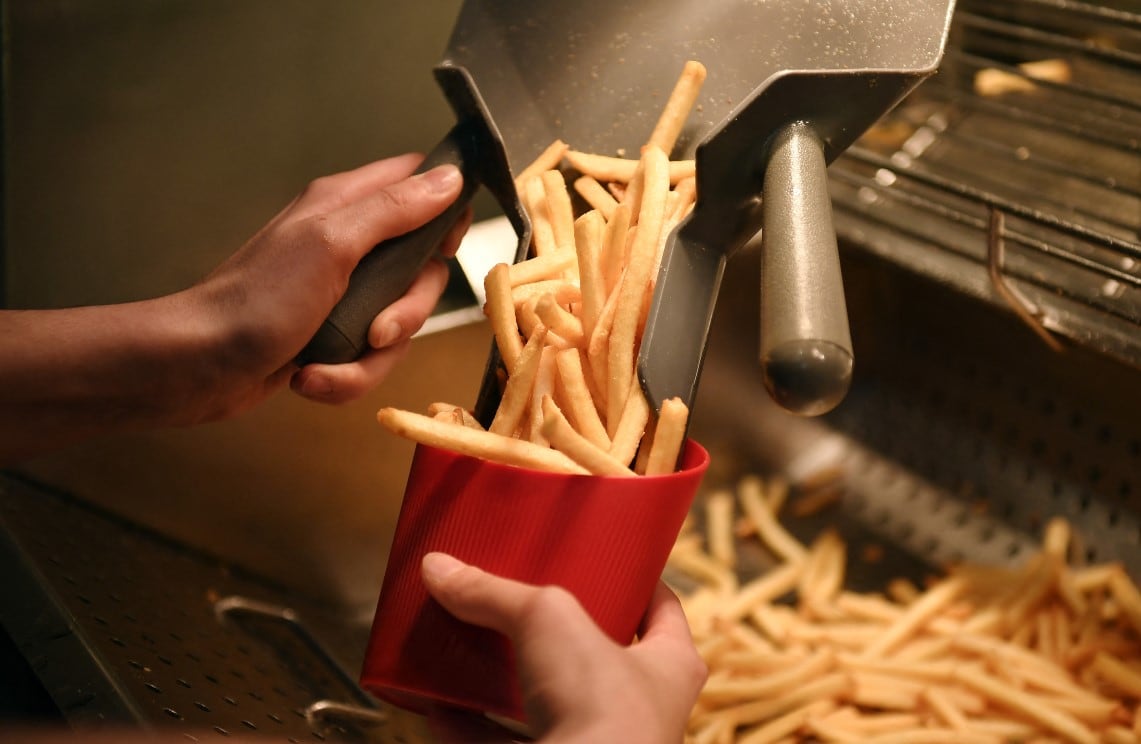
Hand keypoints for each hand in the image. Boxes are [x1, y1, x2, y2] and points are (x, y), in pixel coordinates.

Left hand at [184, 154, 469, 417]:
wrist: (196, 368)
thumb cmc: (255, 302)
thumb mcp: (332, 246)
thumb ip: (393, 210)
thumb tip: (450, 177)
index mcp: (344, 205)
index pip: (418, 185)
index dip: (443, 216)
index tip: (441, 252)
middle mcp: (346, 245)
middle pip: (420, 271)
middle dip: (408, 312)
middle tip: (378, 329)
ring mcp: (340, 294)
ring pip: (398, 323)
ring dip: (371, 358)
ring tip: (326, 366)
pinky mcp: (330, 337)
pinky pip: (368, 358)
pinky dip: (346, 376)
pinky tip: (309, 379)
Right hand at [420, 552, 706, 743]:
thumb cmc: (600, 708)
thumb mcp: (547, 620)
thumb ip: (494, 592)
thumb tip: (439, 567)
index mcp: (668, 665)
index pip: (661, 610)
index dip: (635, 580)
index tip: (603, 555)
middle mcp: (639, 709)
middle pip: (596, 656)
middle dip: (556, 632)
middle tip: (522, 597)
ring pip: (546, 705)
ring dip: (505, 680)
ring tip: (469, 644)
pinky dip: (470, 729)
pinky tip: (437, 709)